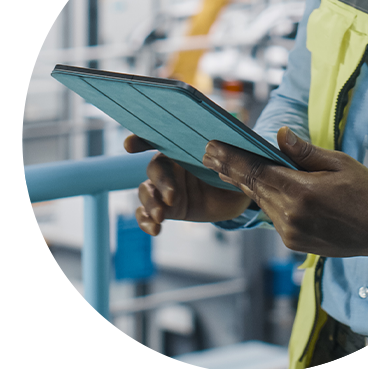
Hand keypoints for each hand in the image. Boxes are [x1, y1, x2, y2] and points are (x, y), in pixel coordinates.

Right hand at [124, 135, 252, 235]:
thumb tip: (222, 151)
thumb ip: (228, 154)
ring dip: (150, 204)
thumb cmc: (236, 168)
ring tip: (160, 216)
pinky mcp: (167, 208)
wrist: (238, 195)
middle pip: (154, 169)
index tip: (129, 145)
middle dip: (160, 182)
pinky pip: (147, 214)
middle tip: (172, 197)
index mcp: (184, 147)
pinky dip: (146, 221)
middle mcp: (171, 165)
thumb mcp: (237, 159)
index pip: (159, 139)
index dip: (142, 140)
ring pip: (146, 192)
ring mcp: (166, 188)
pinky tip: (155, 229)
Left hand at [203, 127, 367, 261]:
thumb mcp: (339, 163)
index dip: (231, 159)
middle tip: (210, 154)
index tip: (212, 147)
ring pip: (261, 202)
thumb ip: (305, 152)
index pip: (255, 171)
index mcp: (301, 192)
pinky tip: (260, 188)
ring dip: (247, 185)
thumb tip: (280, 134)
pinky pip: (273, 216)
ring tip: (227, 168)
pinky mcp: (293, 242)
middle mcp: (290, 215)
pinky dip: (266, 200)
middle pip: (252, 188)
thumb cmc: (364, 191)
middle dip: (230, 169)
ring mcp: (290, 232)